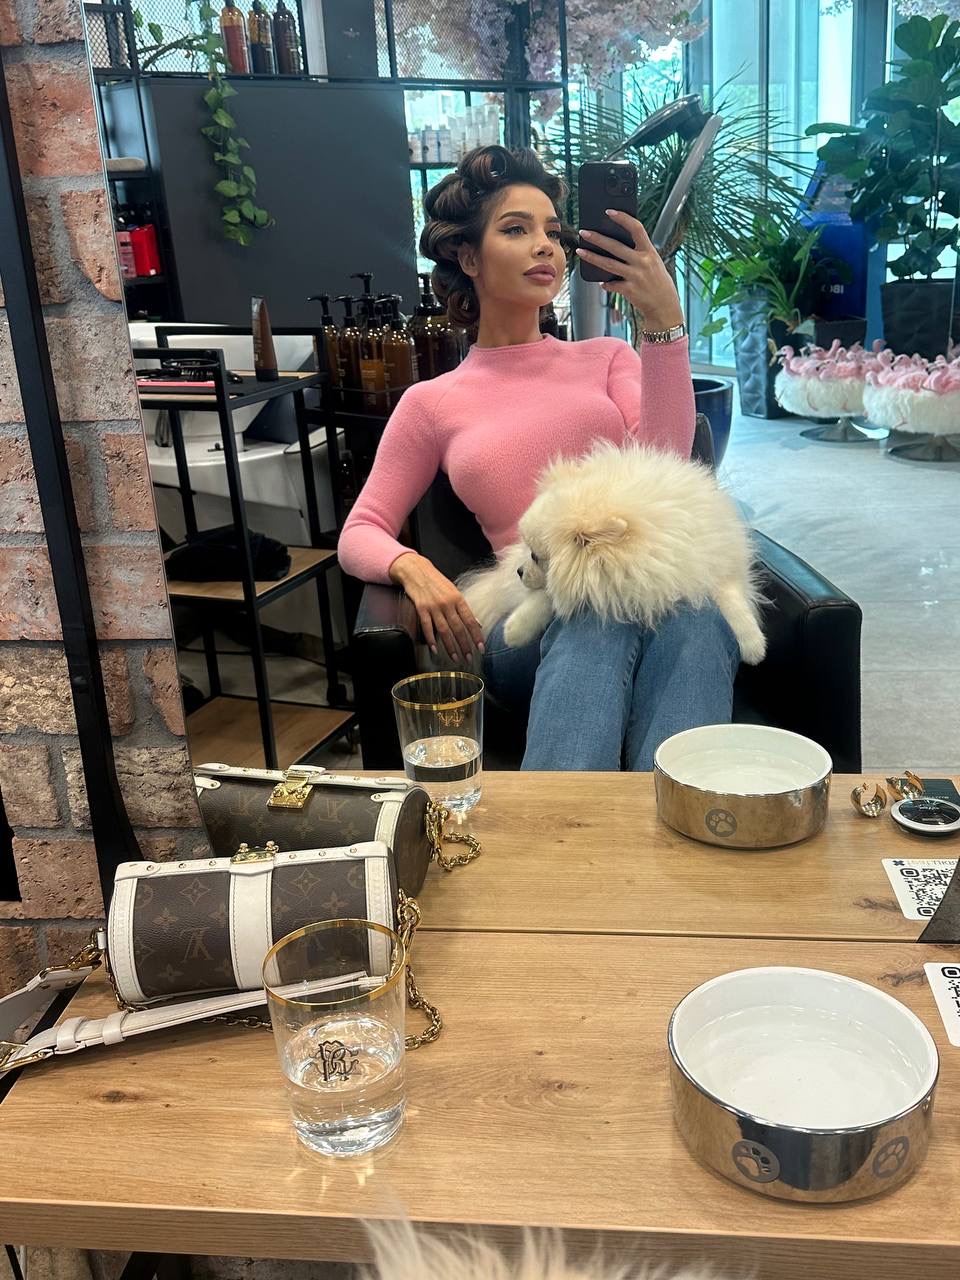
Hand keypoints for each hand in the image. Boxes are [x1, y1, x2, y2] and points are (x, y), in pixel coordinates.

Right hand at [389, 552, 484, 664]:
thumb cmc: (437, 582)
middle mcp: (447, 603)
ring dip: (450, 646)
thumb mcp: (454, 592)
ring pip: (444, 630)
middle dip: (464, 645)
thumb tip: (477, 623)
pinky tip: (435, 650)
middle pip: (458, 628)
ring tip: (455, 658)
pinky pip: (427, 627)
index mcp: (458, 599)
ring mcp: (434, 606)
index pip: (470, 621)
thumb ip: (464, 609)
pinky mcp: (421, 608)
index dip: (476, 636)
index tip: (481, 648)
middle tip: (468, 658)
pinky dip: (431, 640)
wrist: (417, 570)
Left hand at [576, 211, 683, 330]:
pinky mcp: (629, 290)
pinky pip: (611, 284)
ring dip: (592, 257)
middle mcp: (643, 262)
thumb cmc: (658, 282)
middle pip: (616, 246)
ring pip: (608, 264)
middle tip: (584, 232)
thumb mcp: (654, 263)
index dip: (623, 218)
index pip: (636, 229)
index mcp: (650, 252)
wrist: (665, 306)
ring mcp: (635, 276)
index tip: (609, 212)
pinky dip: (605, 284)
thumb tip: (616, 245)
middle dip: (598, 238)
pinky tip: (601, 283)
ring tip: (580, 251)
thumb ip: (639, 254)